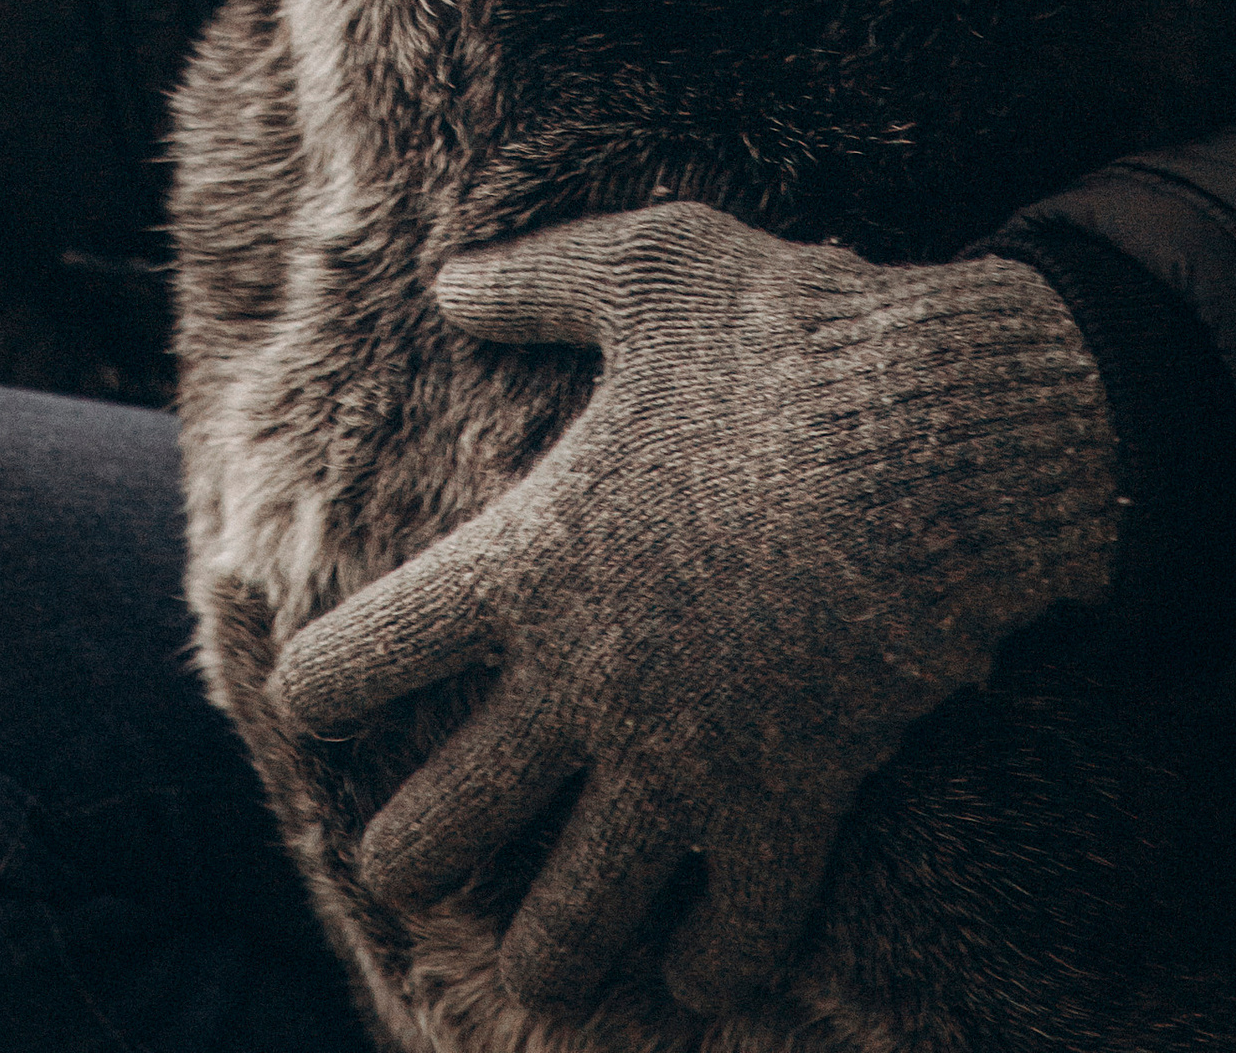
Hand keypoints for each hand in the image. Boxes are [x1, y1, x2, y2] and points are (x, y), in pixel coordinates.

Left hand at [272, 200, 1122, 1013]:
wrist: (930, 441)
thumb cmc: (786, 340)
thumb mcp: (650, 269)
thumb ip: (540, 280)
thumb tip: (448, 280)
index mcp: (528, 558)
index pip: (365, 655)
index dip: (319, 684)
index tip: (305, 700)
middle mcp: (582, 679)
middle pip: (444, 824)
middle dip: (408, 860)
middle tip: (401, 870)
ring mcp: (682, 756)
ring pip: (575, 916)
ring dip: (549, 950)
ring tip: (540, 966)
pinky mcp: (788, 799)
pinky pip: (737, 928)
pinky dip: (714, 958)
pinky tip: (702, 962)